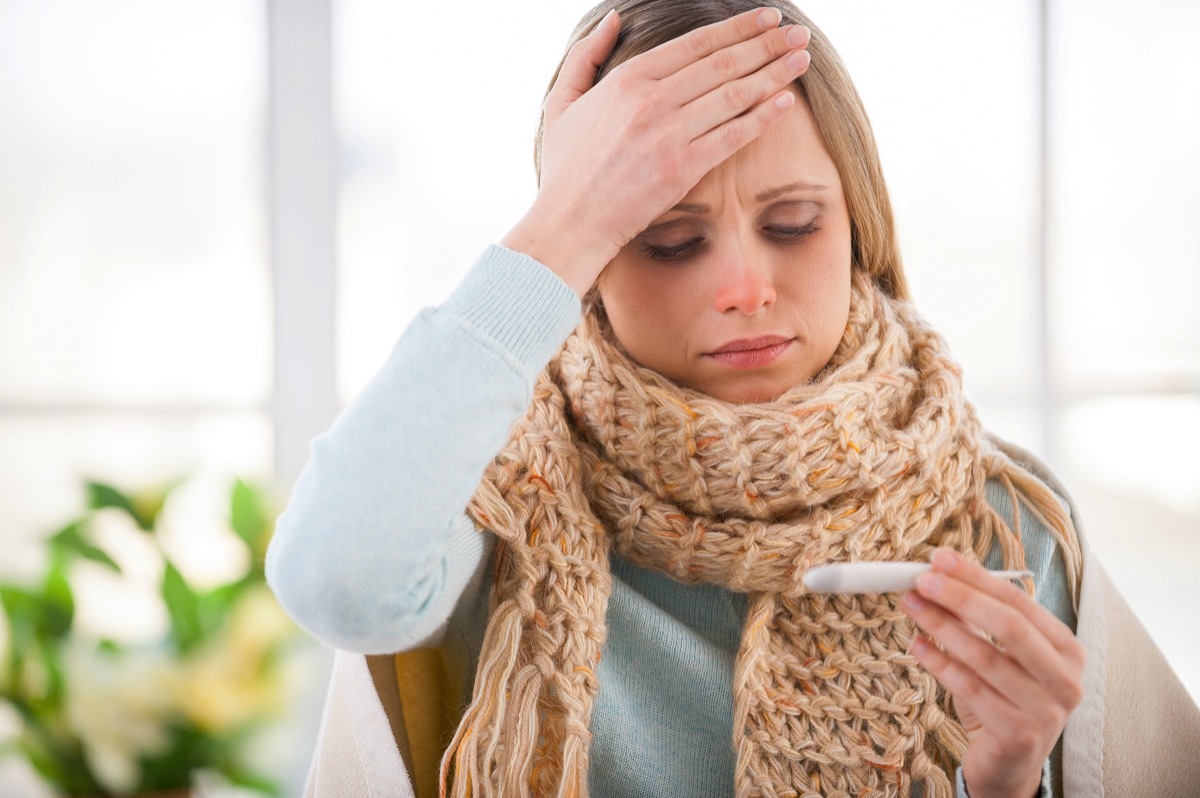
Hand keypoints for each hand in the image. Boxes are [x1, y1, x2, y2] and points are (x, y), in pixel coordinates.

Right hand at [501, 6, 810, 297]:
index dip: (738, 27)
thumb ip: (585, 55)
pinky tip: (786, 102)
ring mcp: (669, 134)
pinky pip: (733, 135)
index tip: (767, 18)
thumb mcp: (561, 102)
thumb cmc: (565, 169)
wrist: (568, 224)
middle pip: (724, 63)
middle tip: (798, 34)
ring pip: (735, 94)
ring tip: (802, 60)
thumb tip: (613, 20)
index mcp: (627, 79)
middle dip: (767, 44)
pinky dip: (763, 116)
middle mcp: (652, 101)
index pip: (696, 43)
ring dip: (774, 73)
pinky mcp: (683, 169)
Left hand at [901, 548, 1084, 797]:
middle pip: (1009, 626)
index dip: (977, 578)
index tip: (939, 558)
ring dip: (941, 626)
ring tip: (911, 606)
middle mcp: (1065, 679)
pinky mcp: (1018, 735)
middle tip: (922, 580)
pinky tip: (916, 644)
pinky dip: (938, 663)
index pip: (1019, 602)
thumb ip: (977, 618)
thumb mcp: (998, 654)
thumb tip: (938, 574)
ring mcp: (1045, 710)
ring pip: (984, 657)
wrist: (1008, 763)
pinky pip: (969, 689)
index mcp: (1067, 649)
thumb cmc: (1002, 698)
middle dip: (960, 597)